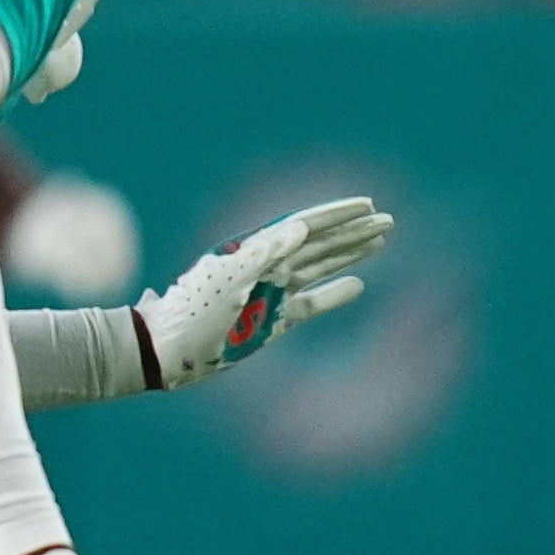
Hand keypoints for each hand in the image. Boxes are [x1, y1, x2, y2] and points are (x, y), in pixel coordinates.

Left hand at [137, 198, 393, 391]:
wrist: (166, 350)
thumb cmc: (192, 311)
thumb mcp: (228, 277)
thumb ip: (264, 252)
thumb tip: (300, 227)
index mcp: (255, 250)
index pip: (305, 226)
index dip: (337, 215)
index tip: (367, 205)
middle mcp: (267, 267)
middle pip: (320, 243)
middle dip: (353, 231)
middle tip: (387, 220)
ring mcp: (272, 294)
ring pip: (320, 267)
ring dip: (350, 254)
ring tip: (380, 241)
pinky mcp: (273, 322)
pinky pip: (311, 304)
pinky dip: (334, 294)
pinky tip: (358, 286)